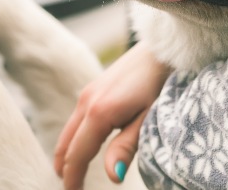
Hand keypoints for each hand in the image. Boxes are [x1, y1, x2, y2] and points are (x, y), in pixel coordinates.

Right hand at [53, 41, 170, 189]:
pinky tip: (83, 147)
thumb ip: (126, 147)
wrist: (162, 51)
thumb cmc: (160, 85)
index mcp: (99, 113)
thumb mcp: (148, 119)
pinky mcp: (93, 89)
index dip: (73, 179)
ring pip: (68, 132)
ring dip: (67, 154)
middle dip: (65, 169)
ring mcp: (87, 93)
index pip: (77, 155)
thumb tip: (112, 176)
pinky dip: (73, 139)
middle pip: (66, 145)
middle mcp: (86, 102)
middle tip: (71, 189)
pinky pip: (76, 120)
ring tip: (72, 174)